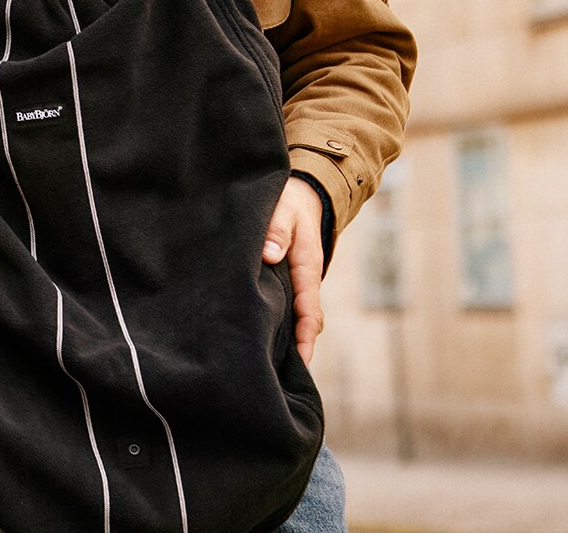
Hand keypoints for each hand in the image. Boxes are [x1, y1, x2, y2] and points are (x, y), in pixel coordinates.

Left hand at [262, 177, 325, 366]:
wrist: (301, 192)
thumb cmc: (289, 200)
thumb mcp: (283, 208)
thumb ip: (277, 228)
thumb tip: (271, 255)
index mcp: (307, 266)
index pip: (309, 309)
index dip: (305, 336)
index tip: (301, 360)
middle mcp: (303, 278)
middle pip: (303, 320)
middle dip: (296, 348)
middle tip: (279, 376)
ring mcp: (295, 279)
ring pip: (293, 314)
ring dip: (285, 336)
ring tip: (268, 364)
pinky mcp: (285, 277)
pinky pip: (285, 304)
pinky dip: (278, 320)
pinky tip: (259, 332)